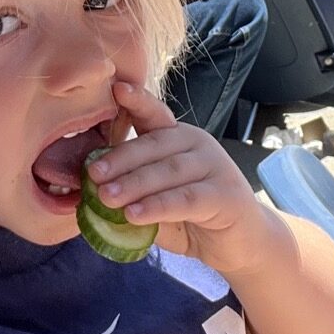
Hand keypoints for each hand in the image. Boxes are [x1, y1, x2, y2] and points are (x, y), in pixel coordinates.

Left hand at [87, 81, 284, 278]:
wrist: (242, 245)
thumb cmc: (192, 219)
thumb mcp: (157, 202)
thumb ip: (133, 195)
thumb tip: (91, 196)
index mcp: (178, 137)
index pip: (154, 115)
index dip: (137, 101)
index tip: (116, 89)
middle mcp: (198, 144)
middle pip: (155, 144)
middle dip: (121, 158)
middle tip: (93, 173)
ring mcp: (215, 166)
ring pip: (169, 171)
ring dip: (135, 183)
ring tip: (107, 197)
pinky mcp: (226, 195)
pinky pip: (187, 198)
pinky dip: (158, 206)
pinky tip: (135, 215)